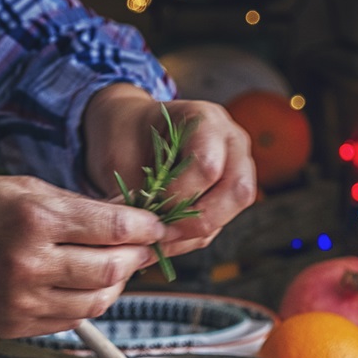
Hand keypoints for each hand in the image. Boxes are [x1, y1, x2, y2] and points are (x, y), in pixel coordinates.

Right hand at [0, 175, 167, 337]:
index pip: (113, 229)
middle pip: (112, 269)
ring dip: (116, 283)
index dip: (145, 228)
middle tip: (142, 247)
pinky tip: (84, 285)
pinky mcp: (17, 325)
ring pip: (99, 300)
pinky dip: (88, 302)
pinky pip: (73, 318)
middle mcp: (30, 263)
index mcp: (33, 220)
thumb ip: (76, 205)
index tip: (157, 226)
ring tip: (115, 266)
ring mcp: (23, 300)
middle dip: (136, 257)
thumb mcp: (21, 188)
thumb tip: (127, 217)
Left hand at [81, 84, 256, 255]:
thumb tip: (139, 234)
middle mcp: (232, 143)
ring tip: (157, 232)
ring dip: (192, 232)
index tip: (150, 201)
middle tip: (161, 227)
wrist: (128, 134)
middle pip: (238, 192)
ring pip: (231, 214)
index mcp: (207, 120)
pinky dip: (188, 237)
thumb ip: (134, 192)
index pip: (208, 167)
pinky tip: (162, 233)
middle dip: (197, 219)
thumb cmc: (124, 137)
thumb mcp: (119, 157)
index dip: (179, 194)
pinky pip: (218, 226)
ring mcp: (237, 170)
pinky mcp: (226, 198)